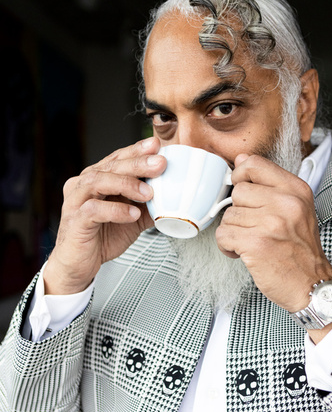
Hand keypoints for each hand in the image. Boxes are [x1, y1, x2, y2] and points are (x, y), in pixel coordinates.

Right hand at [43, 136, 165, 294]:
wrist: (79, 266)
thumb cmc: (101, 238)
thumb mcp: (133, 220)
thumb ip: (149, 206)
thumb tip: (176, 198)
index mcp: (96, 180)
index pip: (117, 158)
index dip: (136, 150)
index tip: (157, 146)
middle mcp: (83, 185)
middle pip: (110, 166)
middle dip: (137, 163)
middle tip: (160, 163)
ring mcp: (76, 201)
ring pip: (98, 181)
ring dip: (127, 184)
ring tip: (149, 193)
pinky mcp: (74, 220)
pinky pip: (93, 209)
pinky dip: (116, 210)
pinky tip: (133, 214)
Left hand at [216, 153, 331, 313]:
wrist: (312, 286)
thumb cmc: (301, 250)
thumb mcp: (297, 209)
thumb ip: (271, 184)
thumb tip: (242, 159)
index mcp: (296, 190)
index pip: (255, 164)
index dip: (242, 176)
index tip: (244, 191)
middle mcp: (286, 203)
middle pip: (238, 191)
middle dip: (240, 212)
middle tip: (254, 227)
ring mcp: (271, 223)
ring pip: (229, 215)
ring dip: (234, 232)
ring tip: (252, 242)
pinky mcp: (256, 244)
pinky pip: (223, 235)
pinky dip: (228, 247)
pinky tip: (243, 253)